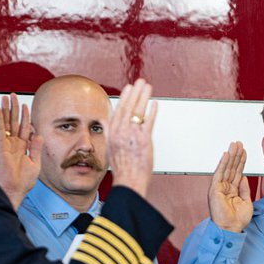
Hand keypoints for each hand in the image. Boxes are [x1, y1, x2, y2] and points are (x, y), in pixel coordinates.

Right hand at [0, 93, 42, 209]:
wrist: (15, 190)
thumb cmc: (23, 182)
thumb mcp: (35, 163)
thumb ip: (36, 148)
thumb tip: (40, 135)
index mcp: (22, 147)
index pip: (24, 128)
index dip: (25, 117)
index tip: (26, 106)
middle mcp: (13, 144)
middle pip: (14, 122)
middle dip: (14, 109)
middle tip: (13, 96)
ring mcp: (6, 145)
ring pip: (6, 123)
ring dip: (6, 110)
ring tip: (6, 98)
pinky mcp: (0, 148)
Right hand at [107, 80, 156, 197]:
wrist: (129, 181)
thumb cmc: (122, 169)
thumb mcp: (110, 149)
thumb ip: (110, 134)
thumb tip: (108, 123)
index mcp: (113, 134)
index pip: (119, 110)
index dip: (125, 98)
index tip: (129, 88)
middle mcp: (122, 132)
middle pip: (129, 107)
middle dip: (135, 92)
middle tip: (140, 82)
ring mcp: (133, 135)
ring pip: (138, 111)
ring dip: (144, 97)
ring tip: (148, 87)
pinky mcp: (144, 140)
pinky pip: (149, 122)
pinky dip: (152, 111)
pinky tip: (155, 103)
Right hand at [208, 141, 252, 232]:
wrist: (231, 229)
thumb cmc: (237, 220)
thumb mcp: (246, 201)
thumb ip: (244, 189)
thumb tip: (243, 177)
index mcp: (232, 190)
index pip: (236, 173)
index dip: (241, 162)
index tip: (244, 152)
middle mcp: (224, 188)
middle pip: (231, 168)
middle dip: (236, 156)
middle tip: (239, 144)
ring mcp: (219, 188)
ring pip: (226, 168)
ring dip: (230, 156)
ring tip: (235, 145)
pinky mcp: (214, 189)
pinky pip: (219, 173)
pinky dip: (223, 163)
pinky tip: (227, 155)